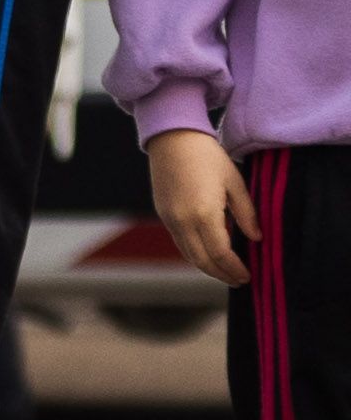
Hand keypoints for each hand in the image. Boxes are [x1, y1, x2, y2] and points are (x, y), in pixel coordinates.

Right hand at [149, 128, 256, 285]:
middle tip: (239, 280)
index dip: (235, 269)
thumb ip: (246, 213)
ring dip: (207, 267)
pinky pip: (180, 243)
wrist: (172, 138)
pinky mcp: (163, 215)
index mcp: (203, 213)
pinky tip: (209, 253)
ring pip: (188, 254)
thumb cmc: (208, 156)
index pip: (221, 253)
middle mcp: (182, 221)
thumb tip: (256, 238)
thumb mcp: (235, 182)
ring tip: (225, 271)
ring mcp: (169, 219)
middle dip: (221, 274)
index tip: (248, 276)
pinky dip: (195, 254)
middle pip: (202, 260)